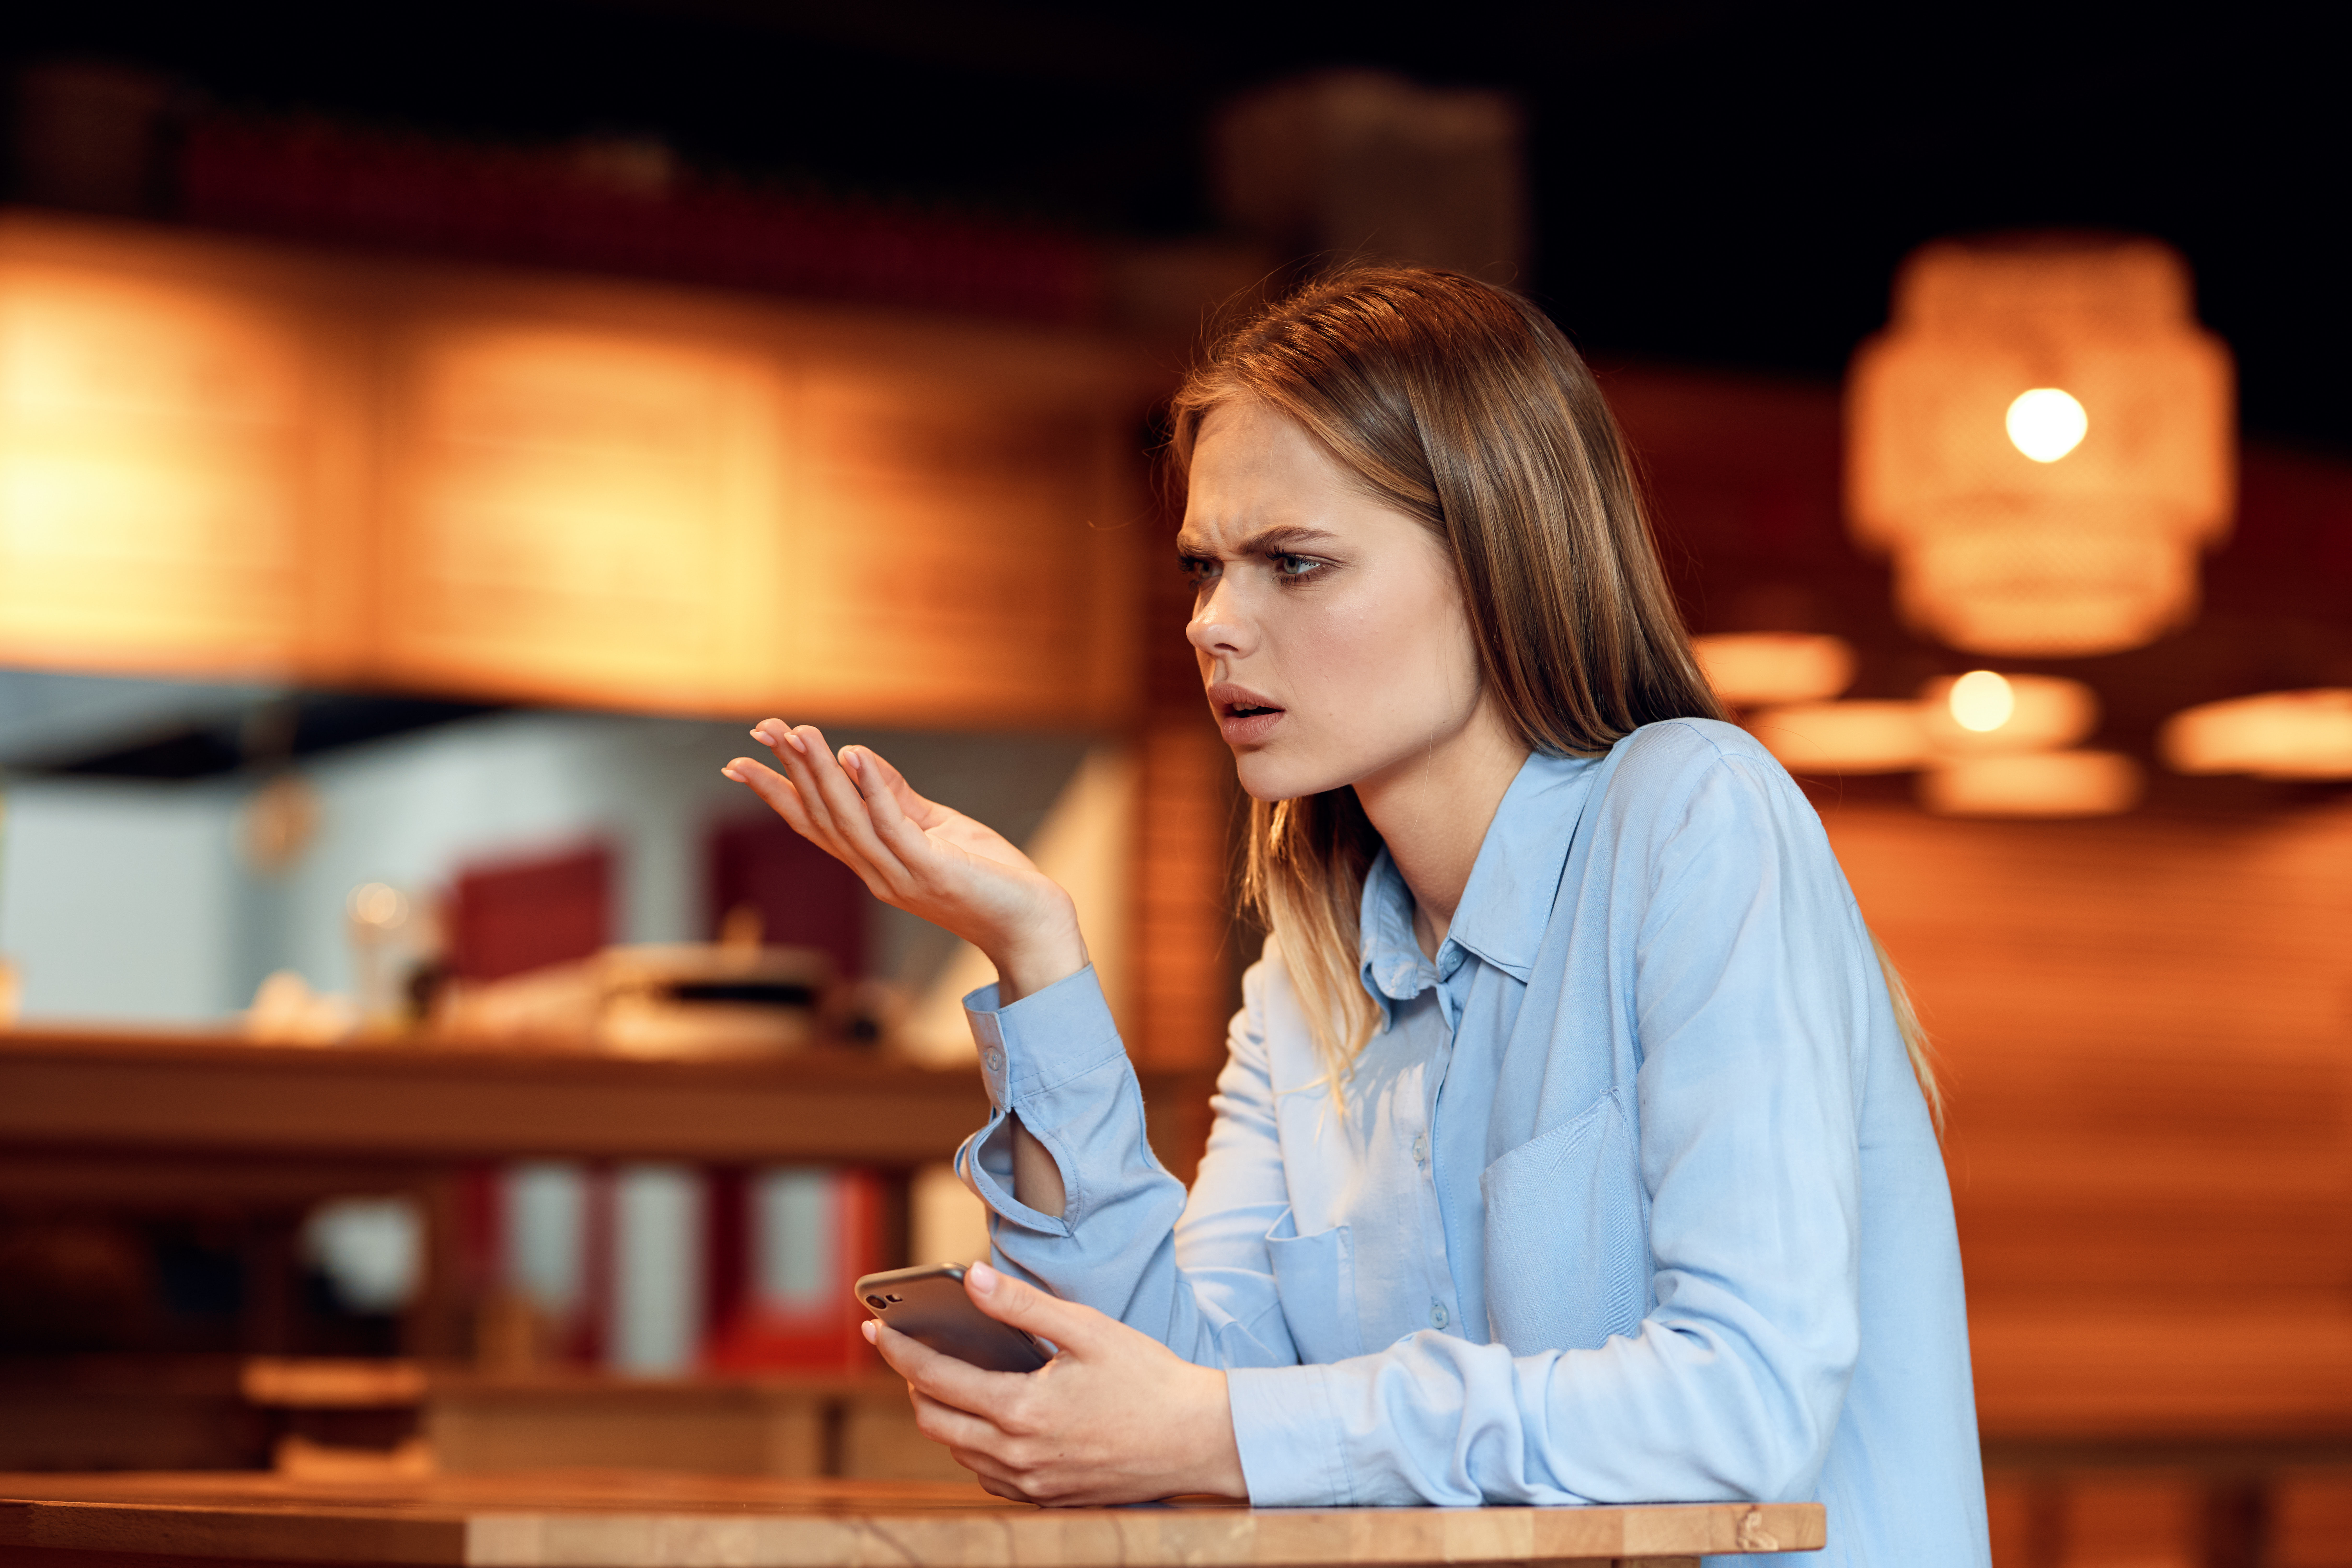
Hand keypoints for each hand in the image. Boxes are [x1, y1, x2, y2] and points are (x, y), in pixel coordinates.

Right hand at [722, 722, 1085, 1001]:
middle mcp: (877, 872)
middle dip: (788, 772)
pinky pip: (892, 824)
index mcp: (875, 863)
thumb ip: (898, 798)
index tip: (738, 763)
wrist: (1031, 924)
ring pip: (847, 819)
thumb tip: (857, 758)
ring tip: (800, 733)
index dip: (777, 793)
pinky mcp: (931, 870)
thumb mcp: (938, 828)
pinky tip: (855, 755)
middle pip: (821, 817)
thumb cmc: (990, 878)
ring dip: (820, 773)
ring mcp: (900, 874)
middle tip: (762, 730)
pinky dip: (872, 788)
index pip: (815, 824)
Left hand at [867, 1261, 1247, 1504]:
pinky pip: (988, 1476)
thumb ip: (1025, 1306)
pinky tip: (986, 1423)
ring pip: (959, 1452)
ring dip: (941, 1416)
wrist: (1198, 1441)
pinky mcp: (1049, 1498)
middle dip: (911, 1384)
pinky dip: (973, 1447)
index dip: (899, 1352)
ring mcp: (1031, 1483)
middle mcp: (1018, 1456)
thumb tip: (973, 1279)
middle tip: (905, 1353)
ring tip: (944, 1381)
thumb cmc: (1150, 1380)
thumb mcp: (1087, 1330)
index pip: (934, 1380)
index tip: (874, 1331)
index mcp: (1021, 1411)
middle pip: (934, 1422)